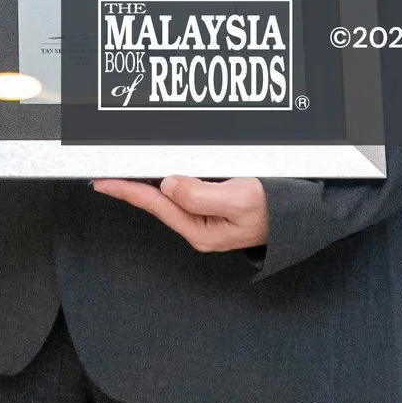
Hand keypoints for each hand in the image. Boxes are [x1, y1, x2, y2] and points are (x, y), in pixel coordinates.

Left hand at [92, 176, 270, 252]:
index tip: (103, 181)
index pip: (155, 205)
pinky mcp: (211, 207)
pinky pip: (180, 191)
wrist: (298, 216)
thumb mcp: (238, 200)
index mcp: (201, 231)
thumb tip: (168, 185)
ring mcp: (204, 219)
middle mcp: (198, 228)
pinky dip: (163, 180)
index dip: (127, 191)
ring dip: (144, 182)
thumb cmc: (273, 210)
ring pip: (166, 196)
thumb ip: (200, 194)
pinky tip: (154, 173)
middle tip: (103, 173)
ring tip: (121, 171)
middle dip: (130, 187)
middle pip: (155, 202)